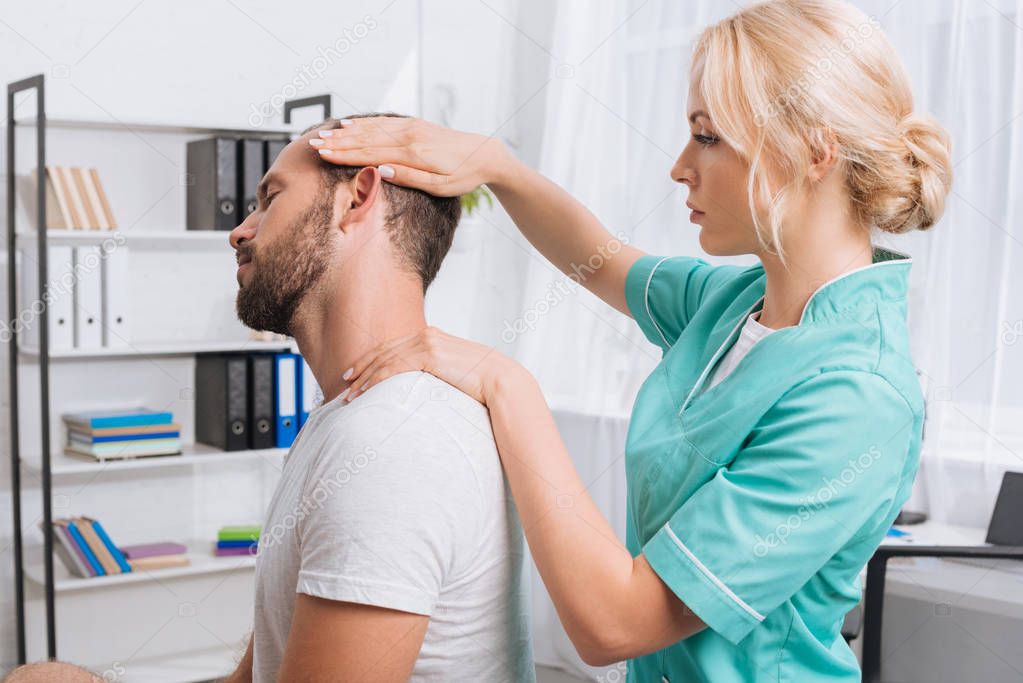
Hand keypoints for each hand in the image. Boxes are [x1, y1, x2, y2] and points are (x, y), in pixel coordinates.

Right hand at [311, 116, 512, 196]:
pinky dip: (363, 124)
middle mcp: (409, 137)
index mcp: (413, 154)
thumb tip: (381, 171)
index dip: (344, 155)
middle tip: (312, 144)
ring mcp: (411, 128)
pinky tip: (349, 124)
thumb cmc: (464, 175)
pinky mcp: (414, 124)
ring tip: (323, 135)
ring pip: (371, 129)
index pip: (370, 154)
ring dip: (345, 133)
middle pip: (365, 139)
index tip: (322, 155)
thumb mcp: (440, 186)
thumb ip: (411, 178)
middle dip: (337, 143)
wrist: (485, 153)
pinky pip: (382, 123)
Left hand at [342, 326, 518, 404]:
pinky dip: (375, 380)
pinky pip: (393, 368)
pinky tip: (365, 391)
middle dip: (361, 366)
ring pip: (385, 360)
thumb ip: (438, 371)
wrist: (501, 380)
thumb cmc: (482, 381)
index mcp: (431, 337)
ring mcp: (427, 343)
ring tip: (349, 394)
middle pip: (384, 350)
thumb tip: (426, 385)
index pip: (393, 346)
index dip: (372, 358)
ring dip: (364, 378)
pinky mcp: (429, 355)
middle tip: (344, 380)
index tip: (357, 371)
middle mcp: (426, 335)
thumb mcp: (455, 371)